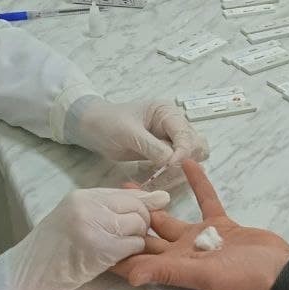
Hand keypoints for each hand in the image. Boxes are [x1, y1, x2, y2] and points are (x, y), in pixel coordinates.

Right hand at [0, 187, 170, 289]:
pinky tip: (116, 258)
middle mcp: (89, 206)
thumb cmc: (51, 250)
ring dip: (137, 240)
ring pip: (138, 226)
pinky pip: (134, 245)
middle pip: (137, 208)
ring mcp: (94, 226)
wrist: (27, 274)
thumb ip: (111, 209)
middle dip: (141, 224)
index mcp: (82, 196)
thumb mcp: (76, 219)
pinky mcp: (100, 248)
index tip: (148, 216)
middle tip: (130, 238)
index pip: (126, 194)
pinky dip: (132, 254)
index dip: (142, 207)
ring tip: (119, 248)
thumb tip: (161, 198)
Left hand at [67, 98, 209, 165]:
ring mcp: (170, 140)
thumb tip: (173, 162)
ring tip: (158, 176)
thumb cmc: (108, 123)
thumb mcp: (128, 133)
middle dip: (185, 162)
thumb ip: (152, 147)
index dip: (182, 152)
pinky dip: (170, 175)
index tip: (170, 167)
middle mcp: (174, 125)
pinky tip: (153, 176)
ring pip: (190, 159)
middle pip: (196, 146)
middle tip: (166, 173)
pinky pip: (176, 167)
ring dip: (179, 170)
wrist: (91, 129)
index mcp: (167, 112)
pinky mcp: (163, 154)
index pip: (186, 134)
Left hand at [112, 160, 288, 289]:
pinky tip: (186, 164)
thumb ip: (167, 272)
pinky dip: (197, 183)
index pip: (140, 260)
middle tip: (109, 203)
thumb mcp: (202, 275)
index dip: (119, 252)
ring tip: (135, 184)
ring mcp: (202, 238)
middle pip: (150, 235)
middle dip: (130, 221)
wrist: (280, 270)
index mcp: (176, 266)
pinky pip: (205, 200)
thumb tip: (131, 277)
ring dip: (156, 201)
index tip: (96, 238)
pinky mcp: (221, 224)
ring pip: (172, 217)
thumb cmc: (243, 277)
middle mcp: (184, 252)